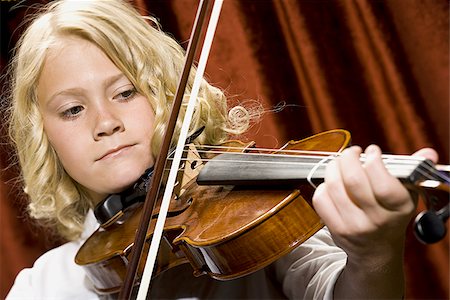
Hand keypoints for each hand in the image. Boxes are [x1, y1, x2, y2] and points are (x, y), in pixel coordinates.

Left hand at [312, 145, 437, 258]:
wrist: (376, 251)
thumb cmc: (391, 215)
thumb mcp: (407, 195)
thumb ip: (413, 172)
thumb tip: (427, 153)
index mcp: (399, 209)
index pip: (383, 183)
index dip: (373, 161)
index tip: (371, 151)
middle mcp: (377, 220)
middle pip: (353, 181)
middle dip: (349, 158)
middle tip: (351, 153)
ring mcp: (354, 226)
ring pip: (333, 187)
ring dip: (333, 167)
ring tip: (339, 163)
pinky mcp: (335, 229)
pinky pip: (320, 200)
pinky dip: (323, 185)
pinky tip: (331, 183)